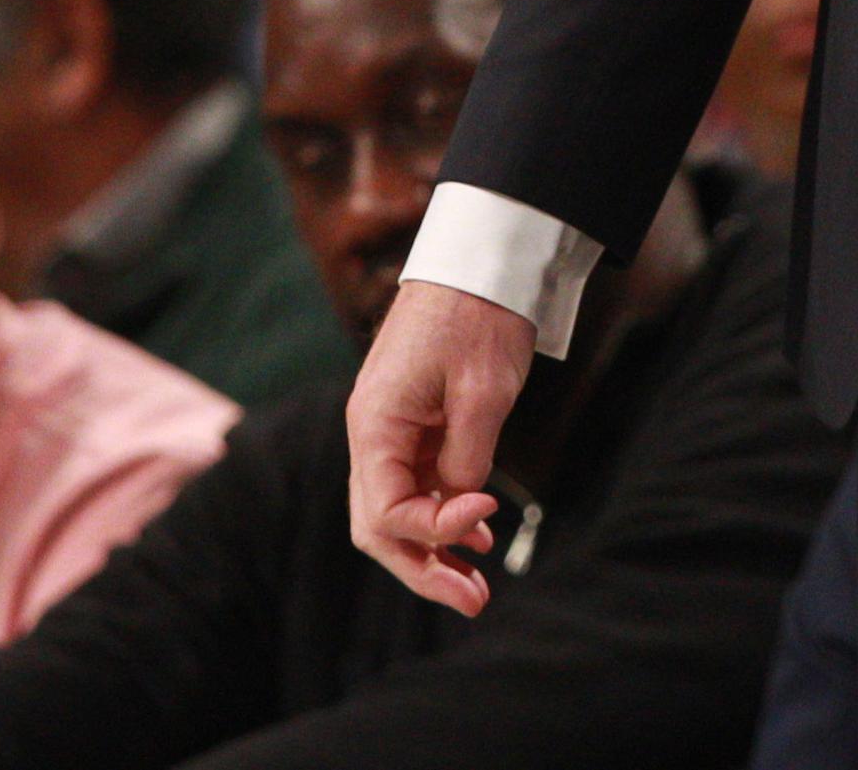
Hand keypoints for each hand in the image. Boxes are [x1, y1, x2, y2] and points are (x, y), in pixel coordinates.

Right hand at [346, 279, 537, 612]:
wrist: (482, 258)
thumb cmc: (478, 315)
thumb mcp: (482, 393)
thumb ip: (466, 460)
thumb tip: (461, 508)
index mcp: (373, 425)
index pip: (383, 513)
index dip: (433, 531)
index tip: (487, 515)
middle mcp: (371, 434)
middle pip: (379, 525)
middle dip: (422, 566)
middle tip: (473, 600)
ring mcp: (390, 430)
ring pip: (397, 510)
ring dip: (433, 548)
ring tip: (476, 586)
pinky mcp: (415, 423)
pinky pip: (417, 483)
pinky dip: (443, 514)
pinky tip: (477, 536)